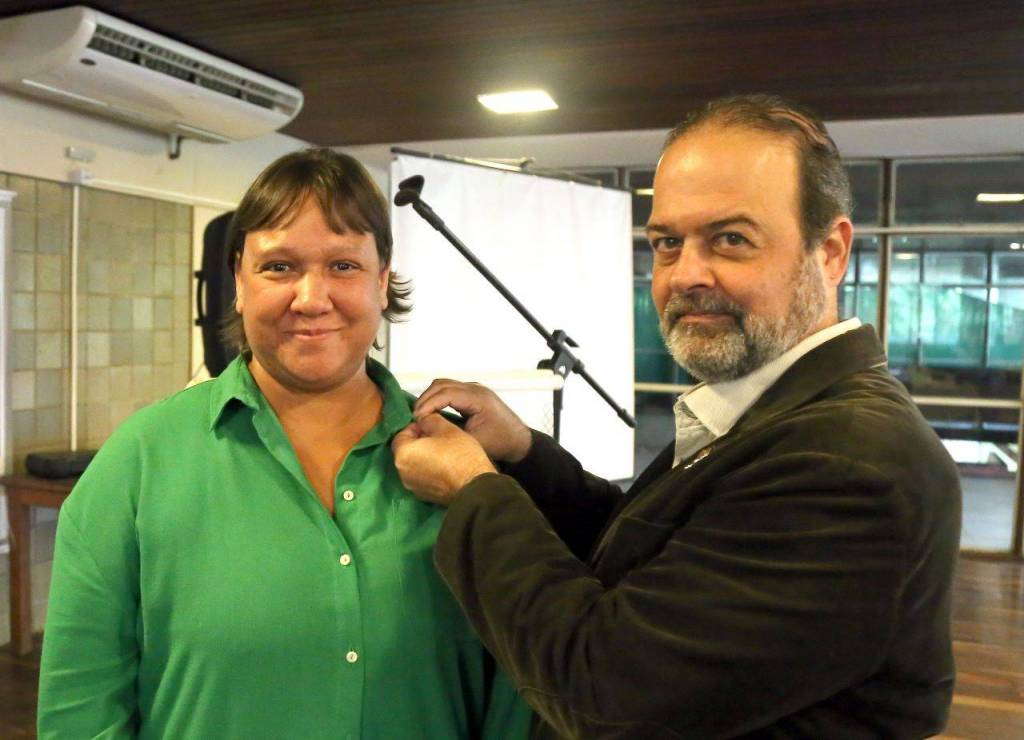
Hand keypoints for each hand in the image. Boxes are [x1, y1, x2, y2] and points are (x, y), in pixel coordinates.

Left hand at [392, 413, 496, 505]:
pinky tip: (445, 467)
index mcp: (403, 454)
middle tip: (438, 438)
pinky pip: (422, 478)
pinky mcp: (423, 496)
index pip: (400, 434)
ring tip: (443, 452)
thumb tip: (422, 420)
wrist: (475, 486)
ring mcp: (412, 487)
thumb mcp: (446, 428)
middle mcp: (402, 473)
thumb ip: (429, 420)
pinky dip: (429, 470)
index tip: (430, 426)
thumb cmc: (460, 454)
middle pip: (406, 451)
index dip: (415, 427)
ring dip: (424, 457)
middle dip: (419, 442)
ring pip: (414, 465)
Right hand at [414, 379, 532, 462]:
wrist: (519, 442)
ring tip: (420, 416)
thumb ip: (450, 434)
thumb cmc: (500, 443)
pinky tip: (431, 413)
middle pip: (441, 385)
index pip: (445, 393)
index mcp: (477, 398)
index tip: (416, 419)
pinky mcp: (472, 395)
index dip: (427, 404)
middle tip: (414, 418)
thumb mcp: (474, 442)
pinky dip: (437, 398)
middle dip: (425, 399)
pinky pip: (449, 390)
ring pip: (444, 385)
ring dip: (430, 398)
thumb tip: (426, 429)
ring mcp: (474, 389)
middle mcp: (475, 389)